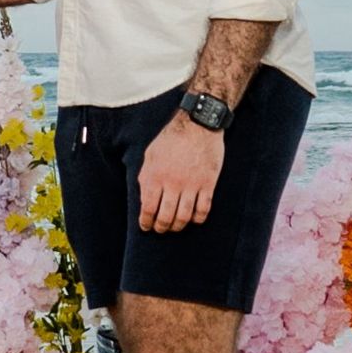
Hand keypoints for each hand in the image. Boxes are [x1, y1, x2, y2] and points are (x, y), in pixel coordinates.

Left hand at [136, 111, 224, 232]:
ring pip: (184, 216)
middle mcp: (173, 182)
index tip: (146, 227)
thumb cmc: (172, 137)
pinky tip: (194, 218)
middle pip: (166, 217)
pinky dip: (198, 219)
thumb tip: (143, 199)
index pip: (148, 208)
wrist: (198, 123)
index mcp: (156, 175)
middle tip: (161, 229)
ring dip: (179, 226)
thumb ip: (146, 176)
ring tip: (176, 226)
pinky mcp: (208, 183)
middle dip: (161, 227)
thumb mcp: (151, 154)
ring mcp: (192, 184)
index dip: (146, 222)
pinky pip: (204, 209)